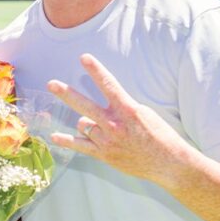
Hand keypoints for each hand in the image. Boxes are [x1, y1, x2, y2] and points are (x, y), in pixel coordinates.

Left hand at [47, 53, 188, 184]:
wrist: (169, 163)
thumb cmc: (159, 135)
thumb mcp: (143, 114)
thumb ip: (116, 111)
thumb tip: (87, 115)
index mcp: (128, 110)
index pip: (109, 85)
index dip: (96, 70)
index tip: (84, 57)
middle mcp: (114, 124)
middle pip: (84, 105)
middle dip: (66, 93)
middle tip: (51, 84)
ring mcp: (107, 140)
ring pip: (83, 124)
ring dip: (85, 123)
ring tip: (94, 125)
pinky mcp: (104, 155)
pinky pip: (80, 146)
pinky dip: (67, 141)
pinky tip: (55, 137)